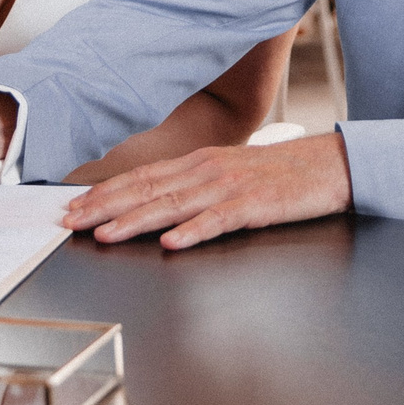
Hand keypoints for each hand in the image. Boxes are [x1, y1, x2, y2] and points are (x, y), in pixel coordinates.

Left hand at [60, 133, 352, 250]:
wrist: (333, 164)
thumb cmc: (283, 173)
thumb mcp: (232, 172)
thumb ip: (197, 186)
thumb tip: (158, 207)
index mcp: (201, 162)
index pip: (143, 177)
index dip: (105, 192)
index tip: (74, 206)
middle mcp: (209, 169)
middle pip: (148, 189)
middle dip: (105, 207)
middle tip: (70, 222)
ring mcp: (232, 186)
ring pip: (175, 204)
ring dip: (136, 220)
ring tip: (106, 233)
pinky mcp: (257, 204)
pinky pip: (220, 220)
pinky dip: (194, 231)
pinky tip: (172, 242)